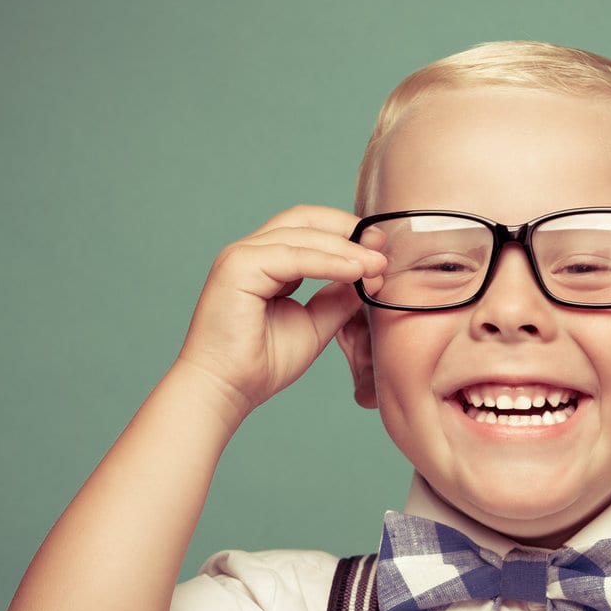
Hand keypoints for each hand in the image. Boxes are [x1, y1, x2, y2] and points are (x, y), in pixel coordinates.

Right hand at [175, 205, 384, 418]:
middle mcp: (250, 252)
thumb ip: (338, 298)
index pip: (309, 230)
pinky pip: (292, 256)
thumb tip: (370, 275)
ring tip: (377, 264)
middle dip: (348, 229)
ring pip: (301, 235)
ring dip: (344, 247)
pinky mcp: (238, 267)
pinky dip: (328, 262)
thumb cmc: (261, 364)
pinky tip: (355, 271)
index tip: (381, 249)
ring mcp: (241, 256)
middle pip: (305, 220)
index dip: (346, 233)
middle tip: (382, 245)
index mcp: (265, 262)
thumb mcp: (315, 324)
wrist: (227, 390)